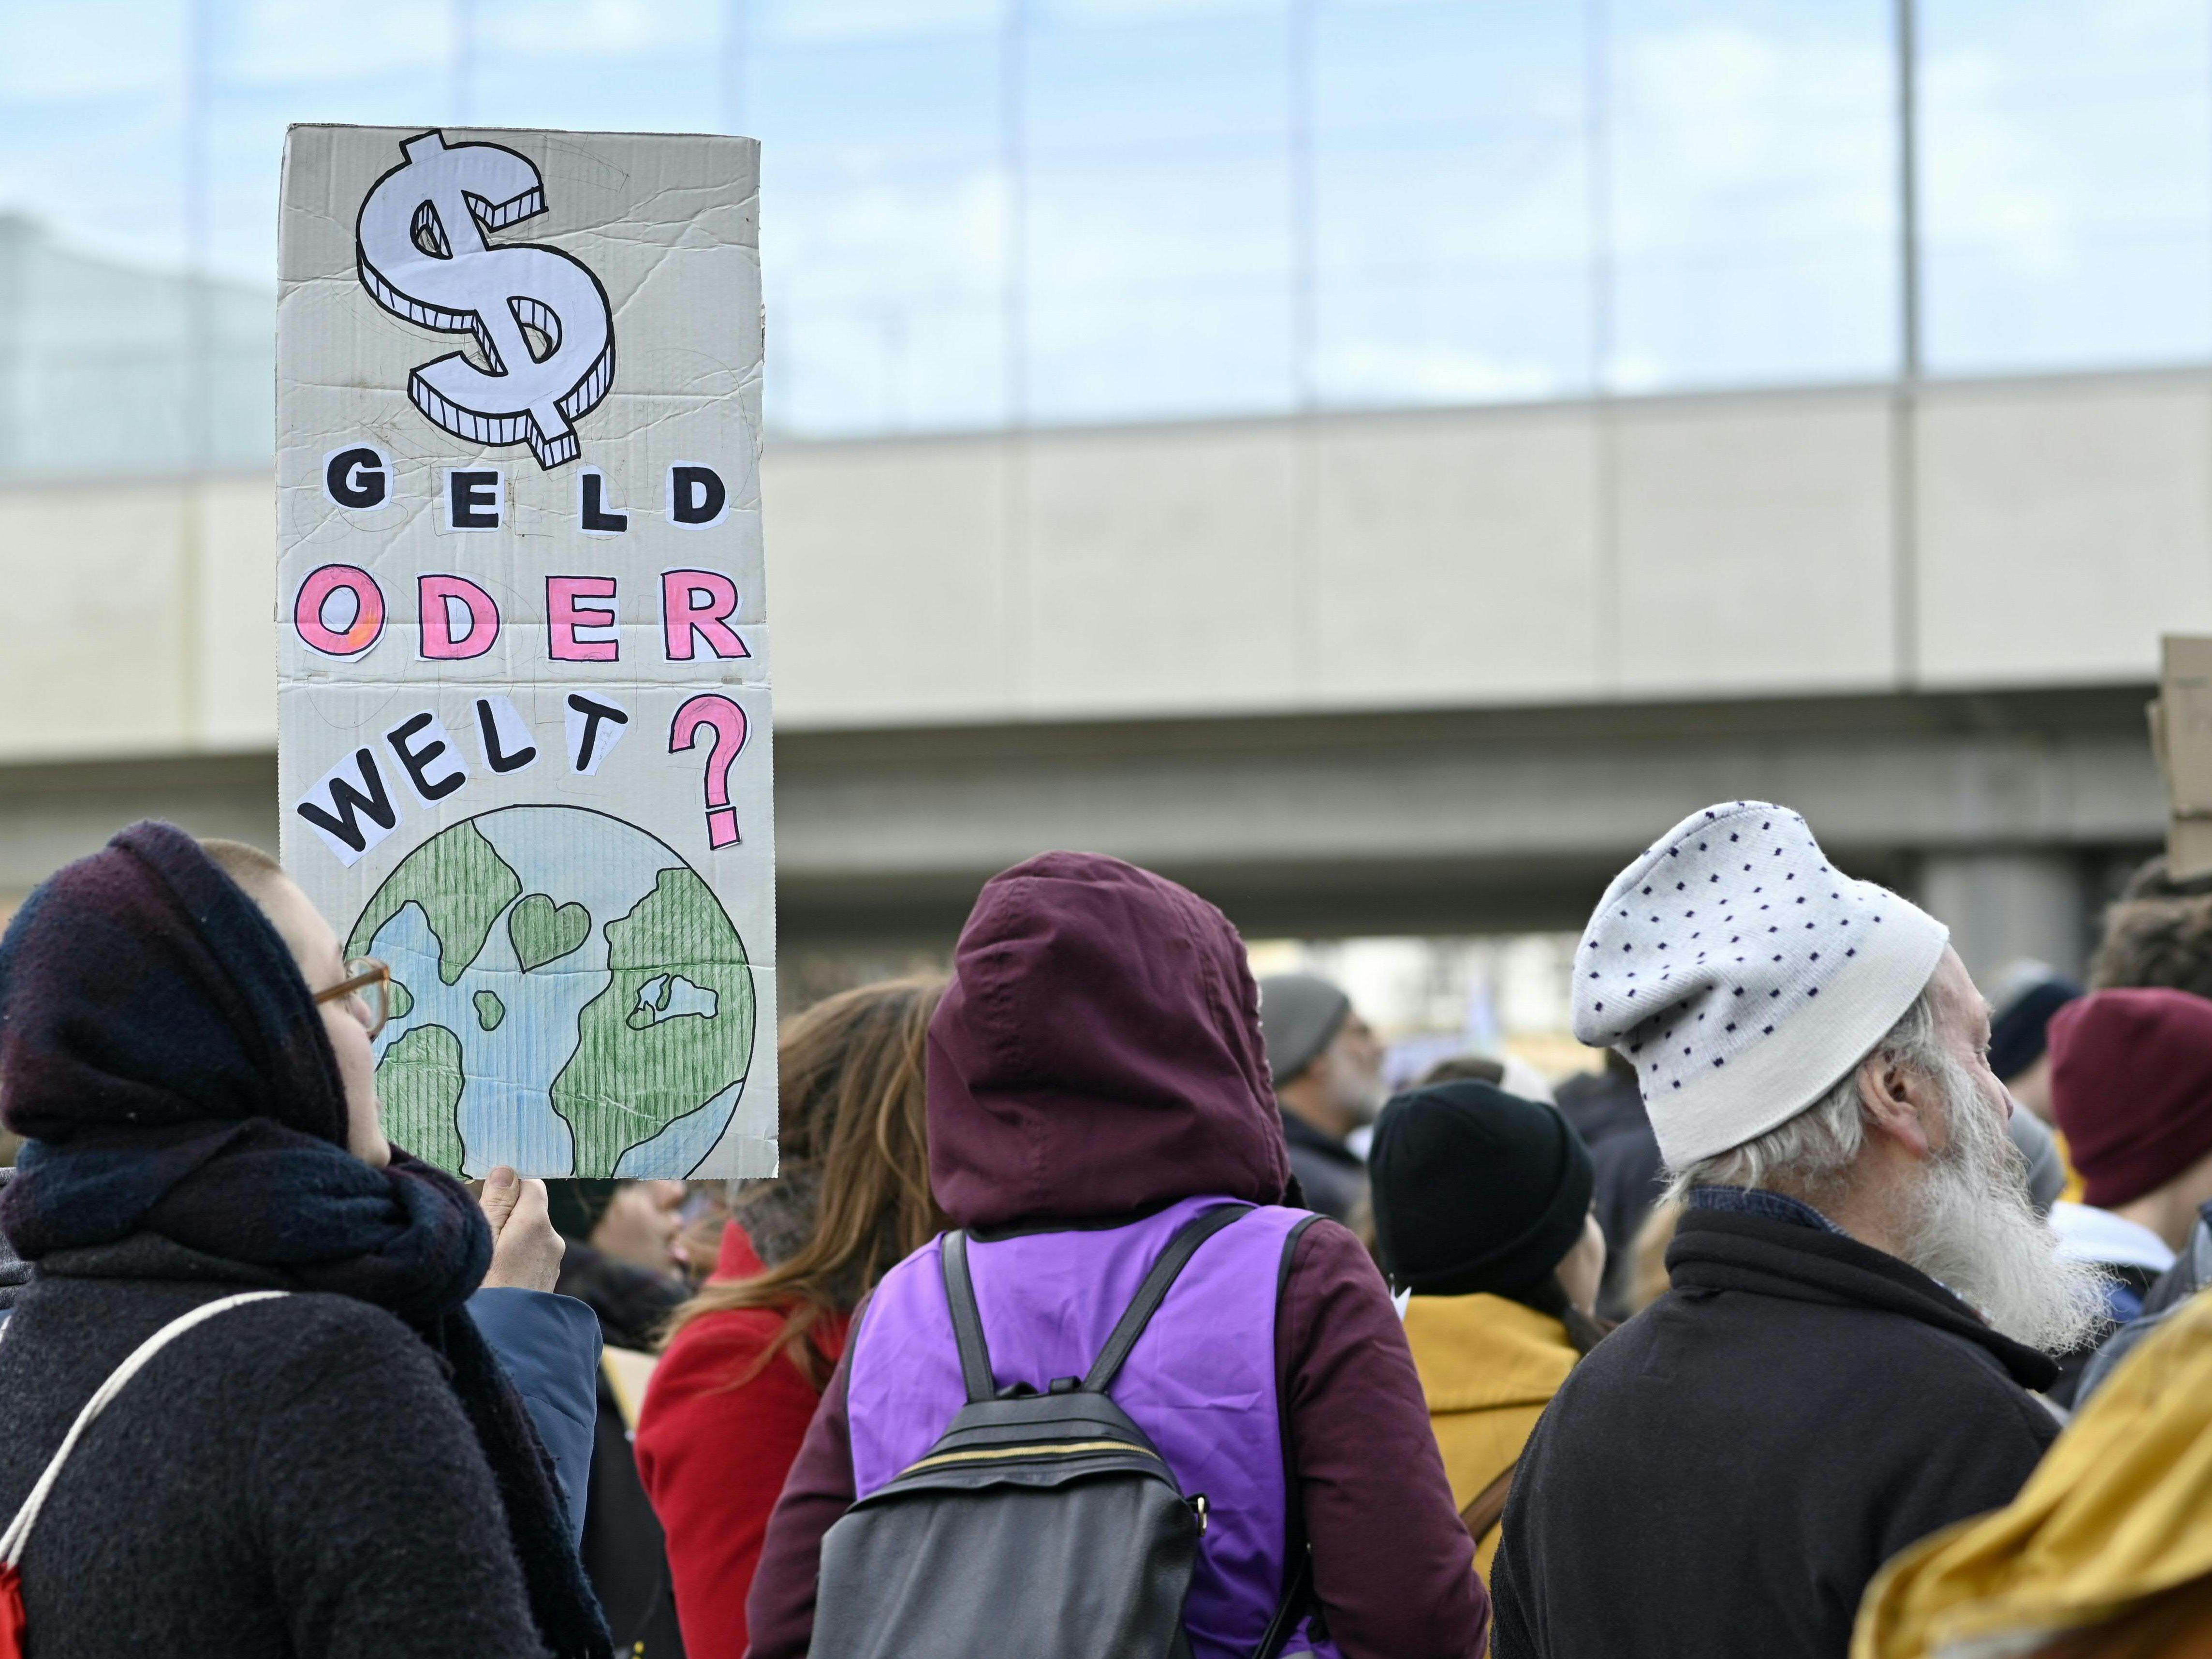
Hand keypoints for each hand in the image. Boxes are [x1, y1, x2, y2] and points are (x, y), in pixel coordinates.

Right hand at [477, 1166, 564, 1292]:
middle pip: (530, 1210)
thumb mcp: (482, 1239)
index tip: (484, 1194)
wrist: (502, 1344)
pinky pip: (530, 1256)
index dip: (508, 1185)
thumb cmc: (483, 1288)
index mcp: (537, 1224)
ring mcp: (552, 1264)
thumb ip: (496, 1203)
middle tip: (477, 1228)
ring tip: (483, 1255)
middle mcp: (552, 1241)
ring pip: (529, 1234)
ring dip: (509, 1236)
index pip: (532, 1184)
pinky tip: (494, 1273)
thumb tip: (507, 1170)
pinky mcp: (546, 1282)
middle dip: (506, 1212)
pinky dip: (514, 1256)